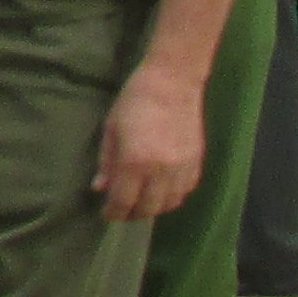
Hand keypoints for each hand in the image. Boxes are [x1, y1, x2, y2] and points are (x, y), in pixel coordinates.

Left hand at [92, 59, 205, 223]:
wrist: (174, 82)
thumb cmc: (135, 100)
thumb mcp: (111, 129)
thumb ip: (106, 162)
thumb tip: (100, 189)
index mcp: (134, 162)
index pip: (123, 202)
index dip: (113, 213)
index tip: (107, 214)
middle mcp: (160, 171)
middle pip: (148, 209)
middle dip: (132, 214)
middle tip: (122, 209)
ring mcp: (182, 169)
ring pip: (169, 204)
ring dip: (154, 207)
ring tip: (142, 201)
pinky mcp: (197, 163)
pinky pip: (186, 192)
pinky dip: (173, 196)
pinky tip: (162, 189)